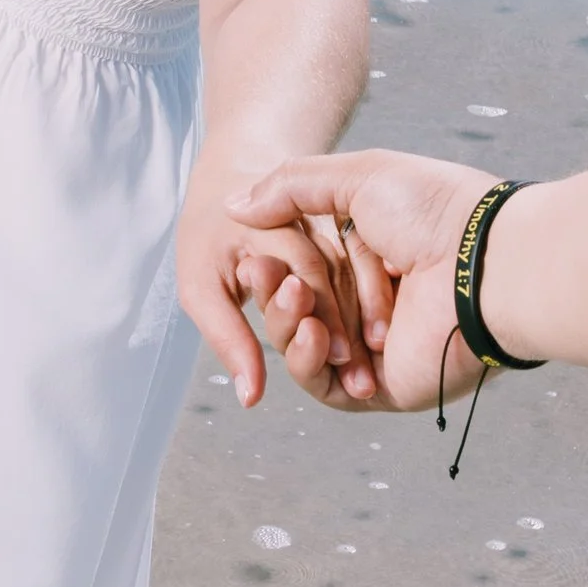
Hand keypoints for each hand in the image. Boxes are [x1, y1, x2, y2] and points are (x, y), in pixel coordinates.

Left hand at [177, 196, 375, 409]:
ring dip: (369, 310)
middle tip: (357, 364)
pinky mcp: (342, 227)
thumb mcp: (201, 287)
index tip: (335, 355)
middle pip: (338, 268)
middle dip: (350, 318)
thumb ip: (228, 338)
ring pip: (357, 265)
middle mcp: (302, 216)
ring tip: (379, 354)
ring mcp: (326, 219)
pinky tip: (386, 325)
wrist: (227, 190)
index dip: (322, 312)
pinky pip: (365, 261)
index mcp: (264, 222)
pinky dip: (375, 294)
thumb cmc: (208, 242)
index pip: (303, 268)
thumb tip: (250, 395)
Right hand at [228, 149, 500, 414]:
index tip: (250, 248)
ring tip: (292, 294)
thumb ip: (292, 186)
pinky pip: (328, 386)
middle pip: (300, 309)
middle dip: (275, 292)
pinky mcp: (385, 386)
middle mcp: (378, 301)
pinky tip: (312, 333)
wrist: (484, 263)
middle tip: (259, 270)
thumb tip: (235, 204)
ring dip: (288, 323)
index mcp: (376, 253)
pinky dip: (309, 362)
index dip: (275, 262)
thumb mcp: (358, 176)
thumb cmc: (435, 212)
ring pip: (307, 348)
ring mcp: (379, 348)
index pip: (305, 267)